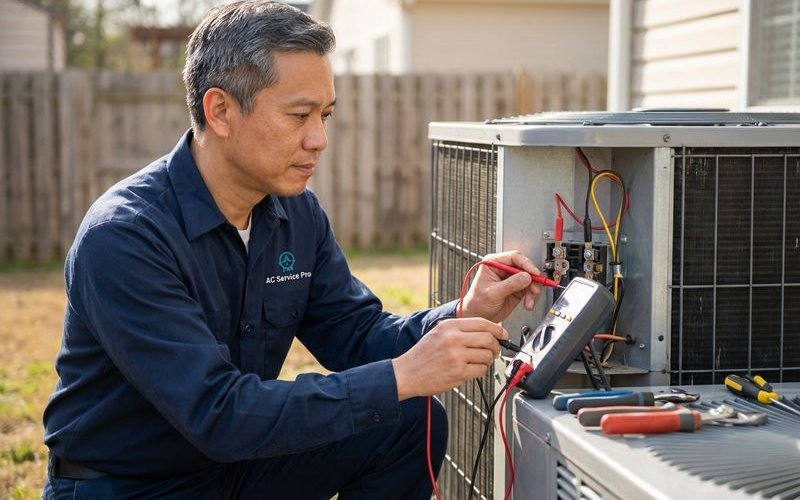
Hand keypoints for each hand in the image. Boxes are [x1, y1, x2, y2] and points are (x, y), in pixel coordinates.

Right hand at [391, 318, 506, 399]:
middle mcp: (453, 338)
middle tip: (494, 351)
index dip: (497, 329)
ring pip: (487, 355)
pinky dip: (481, 370)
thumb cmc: (423, 355)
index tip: (503, 334)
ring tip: (479, 361)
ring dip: (487, 360)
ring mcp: (456, 356)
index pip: (483, 323)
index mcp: (449, 326)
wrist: (406, 373)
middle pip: (489, 338)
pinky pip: (481, 370)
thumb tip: (487, 331)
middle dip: (496, 346)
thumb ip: (460, 330)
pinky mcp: (458, 372)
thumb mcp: (438, 333)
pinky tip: (472, 370)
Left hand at [461, 251, 542, 322]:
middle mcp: (504, 268)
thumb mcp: (492, 293)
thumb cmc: (477, 303)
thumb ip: (510, 285)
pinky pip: (530, 289)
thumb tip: (526, 277)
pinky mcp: (517, 288)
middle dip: (532, 279)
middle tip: (534, 289)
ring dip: (533, 290)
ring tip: (529, 300)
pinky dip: (532, 296)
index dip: (526, 264)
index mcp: (493, 263)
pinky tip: (528, 303)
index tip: (534, 273)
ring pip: (530, 278)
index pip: (514, 257)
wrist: (478, 316)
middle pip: (525, 267)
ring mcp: (511, 278)